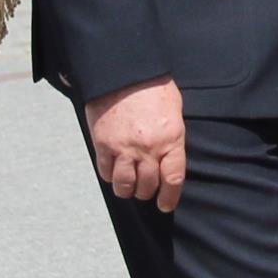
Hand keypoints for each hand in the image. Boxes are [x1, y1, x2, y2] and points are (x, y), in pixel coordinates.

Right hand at [84, 79, 186, 212]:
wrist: (123, 72)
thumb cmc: (153, 88)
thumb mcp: (174, 112)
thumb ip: (172, 138)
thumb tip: (169, 159)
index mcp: (171, 139)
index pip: (173, 179)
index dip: (169, 197)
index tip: (165, 204)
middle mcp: (148, 148)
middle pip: (148, 186)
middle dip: (147, 192)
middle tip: (146, 190)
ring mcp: (124, 148)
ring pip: (124, 185)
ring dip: (127, 190)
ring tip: (128, 186)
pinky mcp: (103, 144)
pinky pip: (106, 172)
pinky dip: (110, 176)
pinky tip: (113, 171)